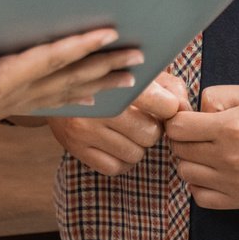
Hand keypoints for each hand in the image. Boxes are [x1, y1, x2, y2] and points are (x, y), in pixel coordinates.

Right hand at [0, 23, 143, 162]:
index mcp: (0, 80)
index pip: (48, 59)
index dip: (79, 45)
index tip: (108, 32)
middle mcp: (15, 93)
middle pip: (69, 75)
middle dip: (105, 63)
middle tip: (142, 52)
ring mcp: (15, 101)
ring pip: (67, 88)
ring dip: (101, 80)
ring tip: (134, 76)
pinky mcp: (10, 105)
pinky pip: (54, 99)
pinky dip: (78, 94)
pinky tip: (96, 94)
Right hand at [47, 71, 188, 176]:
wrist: (53, 82)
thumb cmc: (107, 78)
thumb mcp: (137, 71)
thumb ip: (168, 88)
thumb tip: (185, 111)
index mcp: (116, 81)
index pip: (164, 106)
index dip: (168, 108)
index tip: (162, 105)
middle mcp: (99, 107)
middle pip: (151, 134)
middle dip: (151, 128)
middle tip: (141, 118)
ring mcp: (85, 131)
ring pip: (135, 154)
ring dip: (137, 145)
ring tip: (126, 130)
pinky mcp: (77, 149)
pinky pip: (116, 168)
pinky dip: (122, 159)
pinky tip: (116, 143)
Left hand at [162, 85, 238, 208]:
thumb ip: (220, 96)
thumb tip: (196, 108)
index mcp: (230, 129)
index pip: (177, 128)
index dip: (179, 118)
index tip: (189, 116)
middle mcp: (228, 159)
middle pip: (179, 150)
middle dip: (183, 138)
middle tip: (199, 132)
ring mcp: (235, 184)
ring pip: (186, 174)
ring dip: (190, 160)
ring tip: (207, 151)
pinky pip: (202, 198)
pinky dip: (200, 185)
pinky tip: (213, 172)